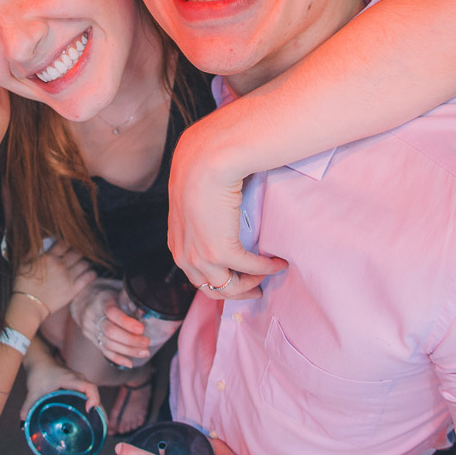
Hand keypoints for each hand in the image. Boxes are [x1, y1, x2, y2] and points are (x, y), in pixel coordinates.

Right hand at [14, 241, 96, 315]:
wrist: (28, 305)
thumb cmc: (23, 285)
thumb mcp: (23, 264)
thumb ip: (33, 252)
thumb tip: (40, 244)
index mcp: (48, 258)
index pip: (64, 244)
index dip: (68, 243)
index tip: (68, 245)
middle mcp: (60, 265)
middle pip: (77, 252)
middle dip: (78, 252)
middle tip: (78, 254)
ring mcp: (68, 277)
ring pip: (84, 264)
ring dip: (85, 262)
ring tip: (84, 264)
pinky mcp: (73, 290)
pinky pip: (88, 278)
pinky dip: (91, 273)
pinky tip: (91, 273)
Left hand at [20, 356, 99, 418]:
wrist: (40, 360)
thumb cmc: (39, 373)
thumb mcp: (33, 391)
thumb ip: (27, 408)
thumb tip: (23, 425)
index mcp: (70, 379)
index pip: (89, 387)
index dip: (93, 398)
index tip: (90, 410)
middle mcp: (79, 380)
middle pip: (95, 394)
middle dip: (99, 410)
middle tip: (101, 426)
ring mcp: (80, 382)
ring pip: (93, 395)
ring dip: (97, 409)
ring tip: (99, 426)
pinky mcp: (79, 386)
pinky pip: (89, 395)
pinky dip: (92, 405)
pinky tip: (91, 419)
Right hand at [69, 278, 149, 367]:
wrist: (82, 301)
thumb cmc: (105, 296)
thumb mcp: (115, 292)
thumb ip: (130, 300)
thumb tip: (146, 312)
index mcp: (100, 301)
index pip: (112, 312)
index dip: (127, 322)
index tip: (141, 328)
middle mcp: (93, 316)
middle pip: (110, 332)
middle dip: (131, 340)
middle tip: (146, 342)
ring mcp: (90, 329)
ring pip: (108, 344)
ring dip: (128, 351)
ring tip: (144, 352)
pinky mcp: (91, 339)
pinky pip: (104, 351)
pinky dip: (118, 358)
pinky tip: (130, 362)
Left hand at [168, 120, 287, 300]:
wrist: (204, 162)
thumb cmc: (200, 172)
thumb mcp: (191, 201)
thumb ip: (200, 216)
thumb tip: (219, 216)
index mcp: (177, 244)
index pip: (197, 276)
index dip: (219, 282)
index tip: (238, 280)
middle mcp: (184, 256)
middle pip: (212, 288)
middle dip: (237, 292)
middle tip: (257, 289)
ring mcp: (200, 256)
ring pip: (229, 287)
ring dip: (252, 284)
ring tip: (268, 275)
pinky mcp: (220, 252)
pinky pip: (249, 268)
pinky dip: (266, 269)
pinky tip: (278, 263)